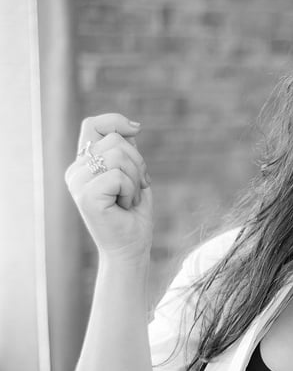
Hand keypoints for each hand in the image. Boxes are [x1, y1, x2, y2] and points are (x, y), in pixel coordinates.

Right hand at [65, 113, 152, 262]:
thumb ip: (126, 152)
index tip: (137, 129)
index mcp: (84, 164)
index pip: (93, 124)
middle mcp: (76, 171)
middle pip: (114, 140)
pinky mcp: (86, 195)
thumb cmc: (133, 215)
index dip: (115, 121)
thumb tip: (131, 127)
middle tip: (136, 187)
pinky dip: (131, 190)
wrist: (131, 249)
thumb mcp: (133, 176)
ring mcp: (78, 182)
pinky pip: (119, 175)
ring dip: (135, 179)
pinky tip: (125, 206)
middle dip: (137, 162)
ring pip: (118, 156)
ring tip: (129, 198)